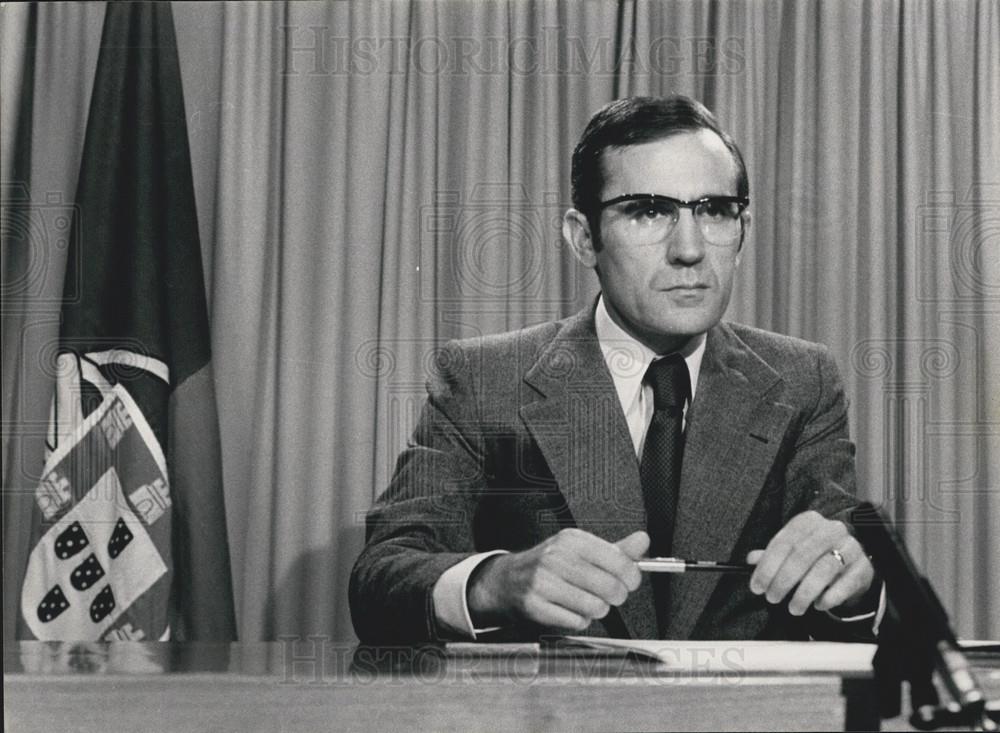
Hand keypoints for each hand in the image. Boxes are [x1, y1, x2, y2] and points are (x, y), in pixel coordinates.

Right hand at [467, 528, 648, 630]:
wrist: (508, 580)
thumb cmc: (550, 565)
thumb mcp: (581, 550)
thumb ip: (615, 549)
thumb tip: (643, 540)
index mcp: (571, 540)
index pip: (618, 560)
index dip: (631, 576)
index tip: (630, 581)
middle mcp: (556, 557)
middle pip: (610, 587)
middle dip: (616, 596)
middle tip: (610, 595)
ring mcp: (543, 582)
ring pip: (595, 607)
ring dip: (597, 610)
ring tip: (586, 601)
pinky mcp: (535, 606)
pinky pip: (577, 622)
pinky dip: (579, 620)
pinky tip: (569, 609)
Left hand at [746, 510, 873, 616]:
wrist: (853, 562)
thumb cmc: (816, 556)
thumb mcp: (793, 551)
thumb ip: (772, 555)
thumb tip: (751, 559)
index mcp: (808, 521)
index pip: (783, 542)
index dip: (767, 566)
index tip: (757, 587)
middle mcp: (831, 529)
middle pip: (801, 555)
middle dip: (783, 580)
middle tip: (772, 599)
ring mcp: (850, 546)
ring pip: (823, 570)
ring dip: (804, 593)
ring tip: (793, 608)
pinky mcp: (865, 566)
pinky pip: (846, 583)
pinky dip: (830, 597)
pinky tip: (819, 605)